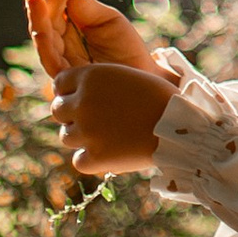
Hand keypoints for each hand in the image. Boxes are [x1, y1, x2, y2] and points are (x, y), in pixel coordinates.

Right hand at [25, 0, 162, 77]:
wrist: (144, 76)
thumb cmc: (125, 47)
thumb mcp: (107, 19)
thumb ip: (85, 5)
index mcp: (69, 28)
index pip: (53, 9)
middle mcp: (61, 45)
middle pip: (44, 24)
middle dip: (42, 7)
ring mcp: (62, 62)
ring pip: (43, 41)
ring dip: (37, 22)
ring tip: (35, 2)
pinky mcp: (66, 80)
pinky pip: (50, 62)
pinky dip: (43, 45)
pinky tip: (42, 32)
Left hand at [49, 55, 173, 176]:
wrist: (179, 126)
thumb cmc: (159, 97)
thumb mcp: (126, 76)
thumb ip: (99, 83)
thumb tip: (78, 93)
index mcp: (91, 76)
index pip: (60, 83)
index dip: (70, 91)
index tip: (83, 99)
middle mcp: (82, 102)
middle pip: (58, 110)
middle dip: (71, 115)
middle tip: (94, 120)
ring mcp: (86, 131)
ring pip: (66, 136)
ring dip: (81, 137)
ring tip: (106, 136)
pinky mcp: (94, 157)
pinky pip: (79, 160)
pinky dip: (91, 160)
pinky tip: (110, 153)